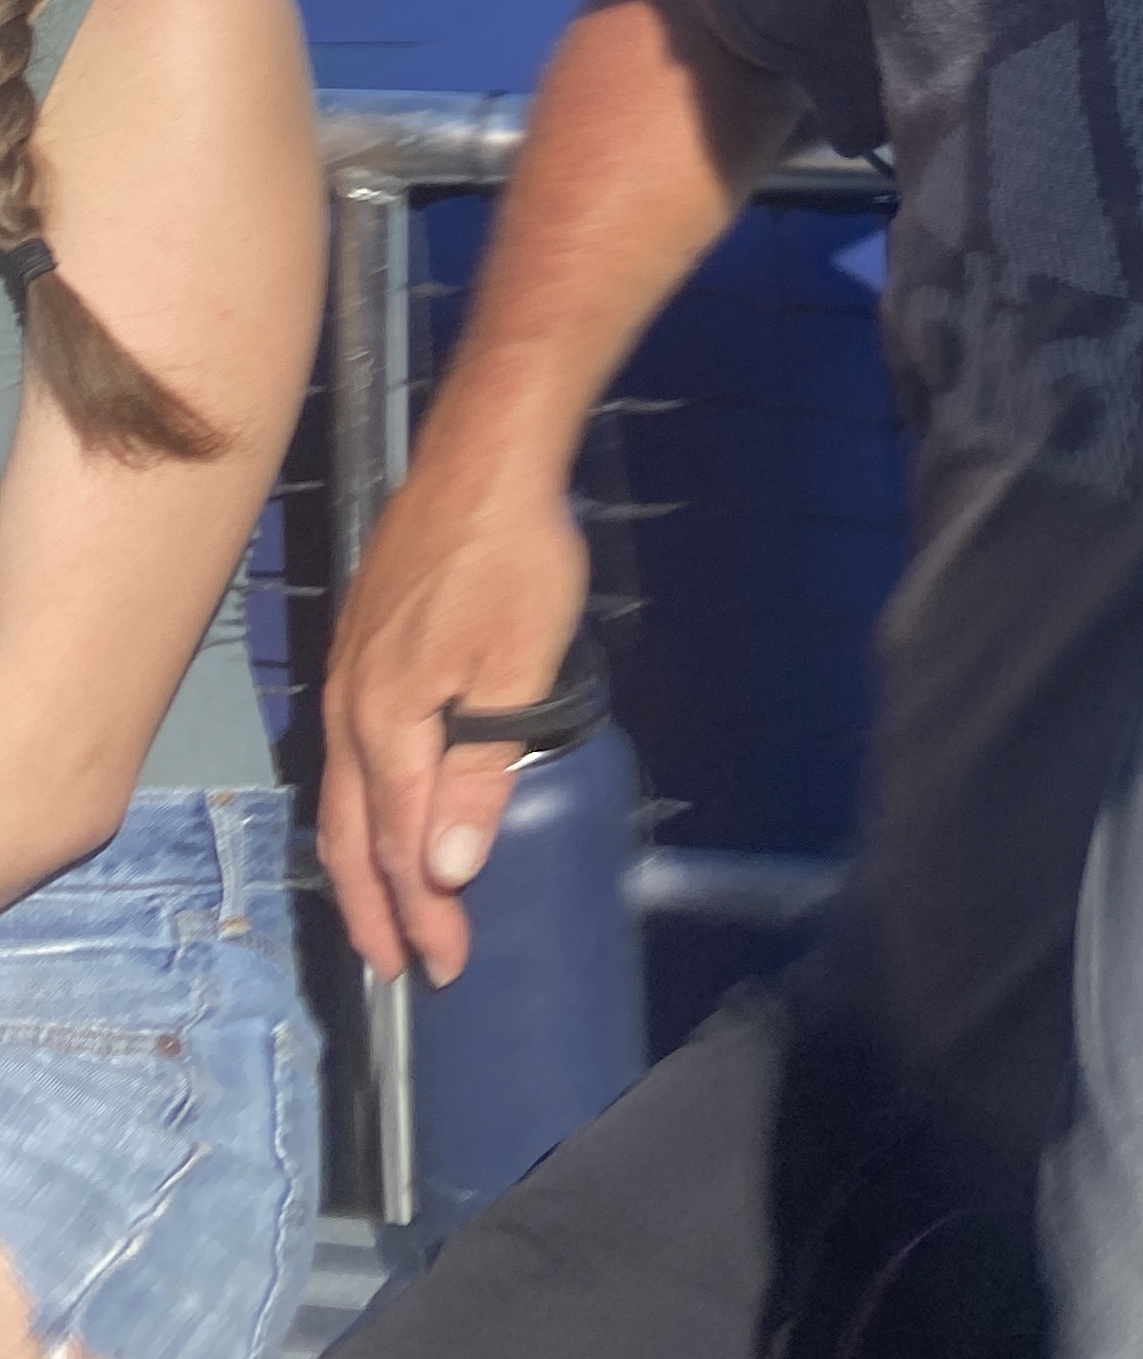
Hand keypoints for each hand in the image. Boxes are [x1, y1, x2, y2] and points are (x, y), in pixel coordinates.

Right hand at [318, 460, 588, 986]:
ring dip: (364, 861)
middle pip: (352, 833)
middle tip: (402, 968)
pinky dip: (365, 805)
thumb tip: (446, 868)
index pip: (399, 845)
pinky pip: (350, 754)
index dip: (422, 912)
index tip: (445, 965)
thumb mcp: (518, 666)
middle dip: (374, 908)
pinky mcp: (360, 648)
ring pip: (344, 794)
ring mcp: (348, 675)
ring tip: (386, 912)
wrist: (483, 455)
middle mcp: (350, 707)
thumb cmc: (512, 555)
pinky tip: (384, 813)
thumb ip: (483, 769)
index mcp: (388, 720)